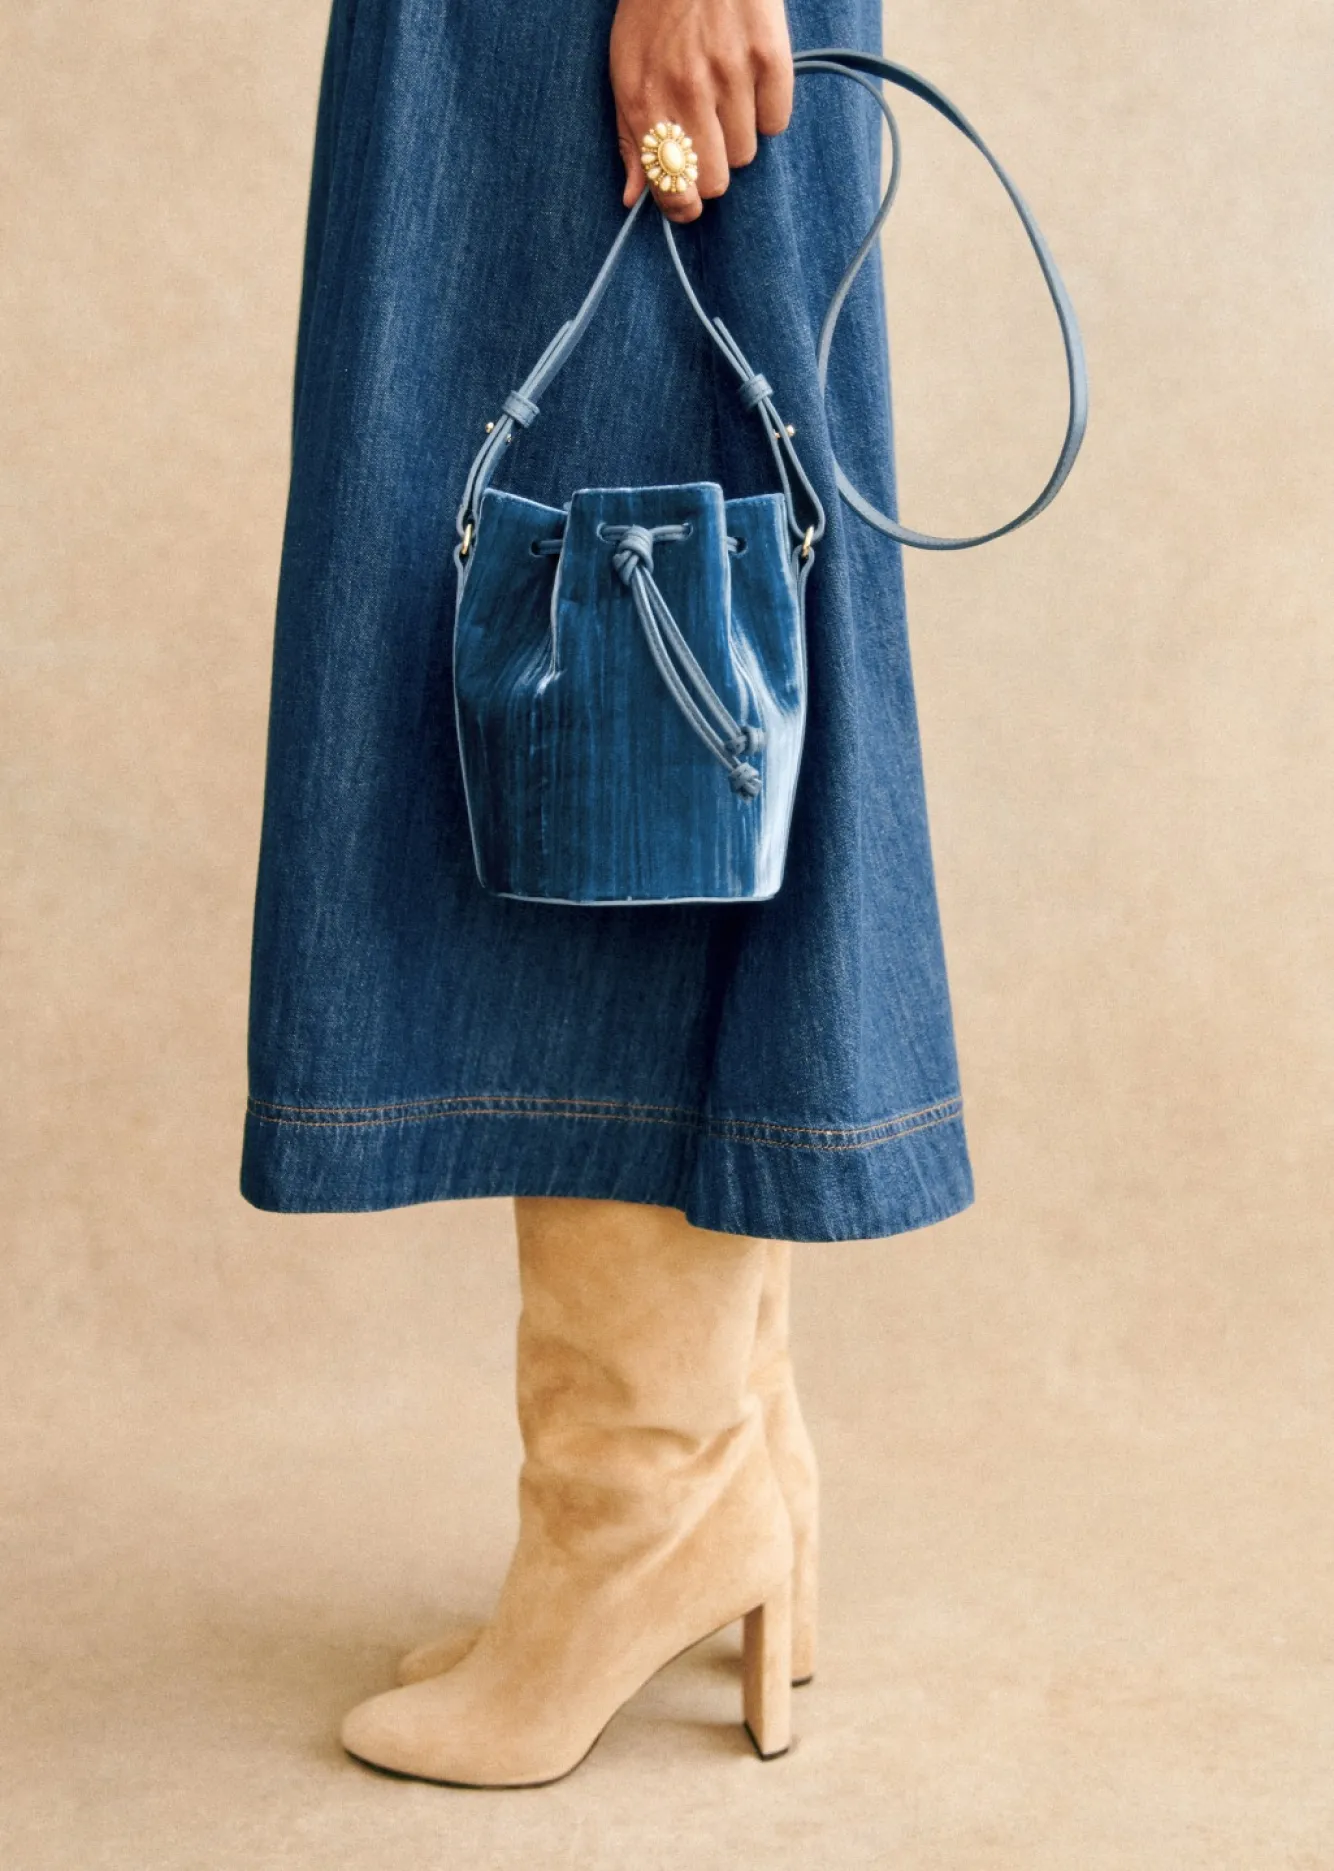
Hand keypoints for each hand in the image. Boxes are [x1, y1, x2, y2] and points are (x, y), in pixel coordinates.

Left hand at [609, 0, 794, 223]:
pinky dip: (765, 112)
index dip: (680, 205)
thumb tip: (634, 198)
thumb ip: (629, 137)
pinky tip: (750, 84)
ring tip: (725, 97)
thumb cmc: (654, 12)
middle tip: (706, 138)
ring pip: (745, 154)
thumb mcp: (625, 70)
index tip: (685, 202)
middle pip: (714, 182)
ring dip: (736, 136)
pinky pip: (775, 123)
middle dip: (710, 169)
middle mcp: (688, 91)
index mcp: (645, 99)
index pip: (669, 188)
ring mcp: (731, 74)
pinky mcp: (769, 57)